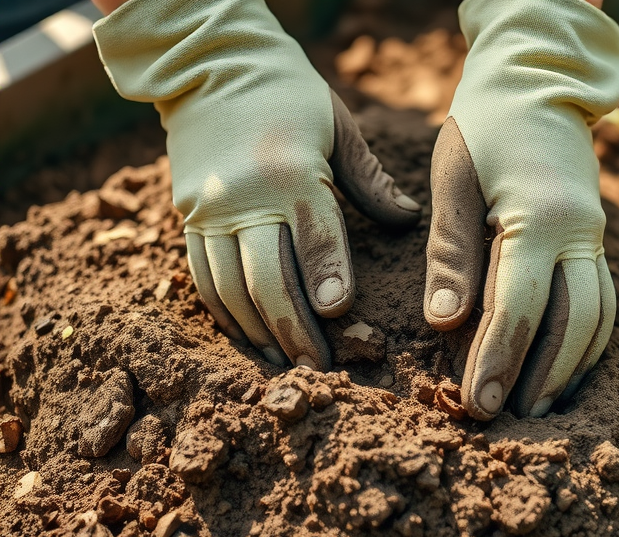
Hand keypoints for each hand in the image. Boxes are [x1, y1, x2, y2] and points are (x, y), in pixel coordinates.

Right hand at [93, 0, 420, 369]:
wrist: (206, 63)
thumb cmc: (286, 93)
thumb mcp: (337, 125)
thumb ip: (369, 180)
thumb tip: (406, 220)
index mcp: (290, 172)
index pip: (314, 236)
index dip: (327, 278)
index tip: (340, 315)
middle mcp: (244, 196)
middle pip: (267, 276)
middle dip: (294, 326)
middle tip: (319, 365)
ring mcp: (209, 210)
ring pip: (230, 287)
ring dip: (259, 330)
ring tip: (286, 362)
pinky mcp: (186, 217)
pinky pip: (203, 277)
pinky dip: (226, 312)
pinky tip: (249, 335)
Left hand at [424, 0, 618, 418]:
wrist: (540, 83)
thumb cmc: (487, 126)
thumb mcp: (455, 179)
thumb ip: (452, 253)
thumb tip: (445, 325)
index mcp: (541, 217)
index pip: (520, 306)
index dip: (497, 359)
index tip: (476, 403)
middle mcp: (581, 234)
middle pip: (574, 324)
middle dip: (541, 376)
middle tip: (507, 419)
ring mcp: (596, 238)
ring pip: (599, 319)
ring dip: (570, 368)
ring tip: (538, 406)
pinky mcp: (596, 241)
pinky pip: (603, 302)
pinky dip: (586, 342)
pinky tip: (562, 368)